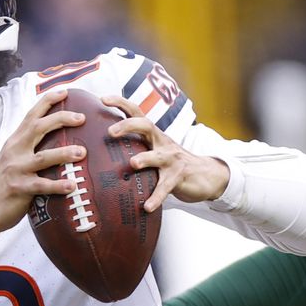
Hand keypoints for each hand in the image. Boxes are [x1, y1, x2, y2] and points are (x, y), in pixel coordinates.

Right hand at [0, 87, 85, 231]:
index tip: (65, 92)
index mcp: (15, 141)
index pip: (31, 115)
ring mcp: (16, 169)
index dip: (47, 101)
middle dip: (60, 119)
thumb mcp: (14, 158)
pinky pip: (42, 185)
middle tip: (82, 117)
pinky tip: (72, 185)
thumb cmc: (6, 182)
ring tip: (82, 152)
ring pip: (42, 157)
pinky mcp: (20, 188)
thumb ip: (30, 147)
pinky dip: (57, 185)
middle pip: (38, 127)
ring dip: (63, 154)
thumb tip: (56, 139)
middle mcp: (15, 150)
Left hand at [102, 94, 230, 211]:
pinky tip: (148, 207)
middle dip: (128, 126)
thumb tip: (100, 153)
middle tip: (110, 132)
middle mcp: (161, 142)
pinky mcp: (179, 177)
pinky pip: (165, 187)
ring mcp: (172, 159)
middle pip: (146, 125)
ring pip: (158, 156)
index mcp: (153, 135)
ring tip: (133, 164)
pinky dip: (157, 197)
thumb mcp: (154, 151)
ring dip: (145, 158)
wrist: (205, 175)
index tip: (102, 99)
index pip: (136, 112)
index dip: (121, 103)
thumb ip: (135, 148)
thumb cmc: (171, 164)